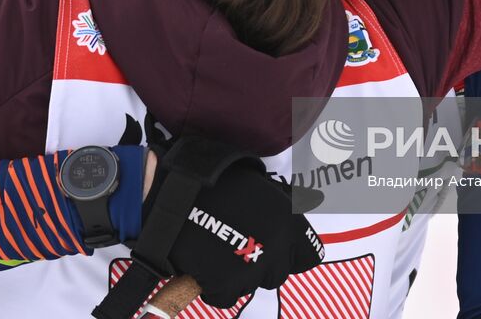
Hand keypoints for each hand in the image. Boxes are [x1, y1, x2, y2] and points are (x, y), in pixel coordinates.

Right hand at [144, 142, 323, 308]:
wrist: (172, 192)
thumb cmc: (211, 183)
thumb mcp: (257, 186)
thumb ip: (277, 210)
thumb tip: (288, 230)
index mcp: (288, 220)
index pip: (309, 254)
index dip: (290, 253)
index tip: (274, 251)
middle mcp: (277, 245)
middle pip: (277, 273)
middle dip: (259, 266)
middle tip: (235, 247)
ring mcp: (253, 266)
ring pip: (251, 286)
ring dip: (236, 277)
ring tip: (216, 251)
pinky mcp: (226, 284)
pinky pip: (224, 297)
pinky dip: (213, 288)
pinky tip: (202, 264)